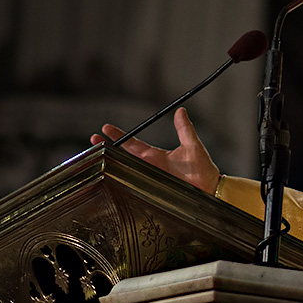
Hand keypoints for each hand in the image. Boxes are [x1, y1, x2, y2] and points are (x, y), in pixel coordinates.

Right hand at [90, 107, 220, 194]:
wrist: (211, 189)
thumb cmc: (203, 169)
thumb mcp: (193, 146)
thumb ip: (185, 129)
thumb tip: (180, 110)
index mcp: (156, 156)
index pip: (133, 144)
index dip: (120, 137)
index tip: (105, 128)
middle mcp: (151, 167)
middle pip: (124, 158)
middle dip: (107, 149)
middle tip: (92, 140)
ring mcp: (151, 180)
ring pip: (126, 172)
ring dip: (111, 165)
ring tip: (96, 157)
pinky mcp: (154, 192)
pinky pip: (135, 188)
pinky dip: (123, 184)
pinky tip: (111, 180)